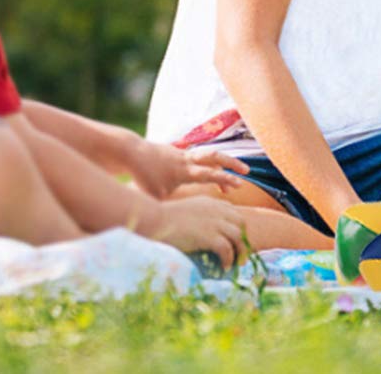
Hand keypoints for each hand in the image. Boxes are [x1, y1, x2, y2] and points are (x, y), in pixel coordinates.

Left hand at [129, 139, 248, 198]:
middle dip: (232, 163)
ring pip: (209, 156)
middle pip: (215, 156)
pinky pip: (200, 158)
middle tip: (247, 171)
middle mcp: (189, 160)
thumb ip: (166, 209)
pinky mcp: (180, 154)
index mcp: (184, 171)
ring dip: (221, 166)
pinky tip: (207, 176)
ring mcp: (185, 155)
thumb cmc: (143, 176)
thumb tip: (173, 228)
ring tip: (227, 183)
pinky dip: (207, 167)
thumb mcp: (153, 196)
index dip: (225, 178)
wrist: (133, 152)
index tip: (240, 184)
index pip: (210, 173)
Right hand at [150, 195, 246, 268]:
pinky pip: (227, 249)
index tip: (235, 241)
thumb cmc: (164, 218)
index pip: (234, 213)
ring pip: (238, 236)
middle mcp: (217, 210)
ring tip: (237, 263)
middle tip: (241, 254)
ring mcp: (215, 222)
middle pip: (241, 223)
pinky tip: (224, 267)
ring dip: (240, 251)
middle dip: (244, 238)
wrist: (156, 219)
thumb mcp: (187, 210)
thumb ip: (199, 215)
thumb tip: (203, 231)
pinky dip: (228, 259)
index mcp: (212, 203)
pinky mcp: (209, 236)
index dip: (237, 227)